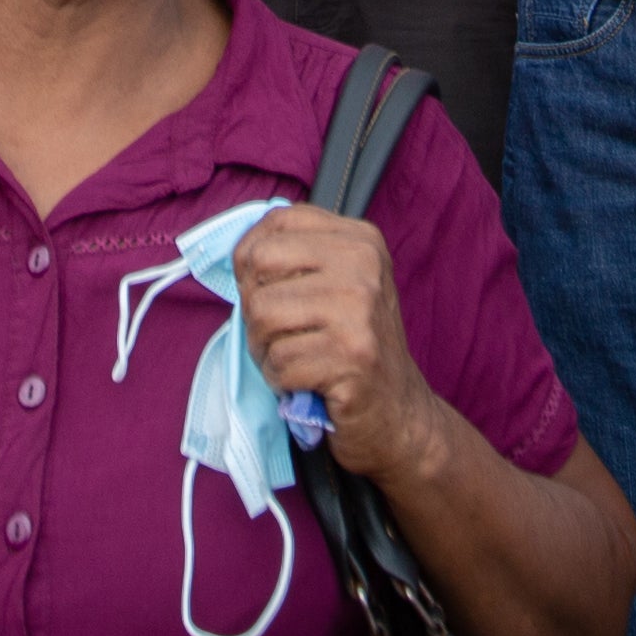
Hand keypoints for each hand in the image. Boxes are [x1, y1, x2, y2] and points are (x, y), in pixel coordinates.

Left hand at [232, 204, 454, 496]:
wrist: (397, 412)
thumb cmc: (353, 347)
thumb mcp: (337, 285)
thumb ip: (295, 259)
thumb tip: (238, 252)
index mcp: (360, 241)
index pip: (277, 223)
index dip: (251, 257)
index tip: (264, 287)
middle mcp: (363, 267)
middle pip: (259, 268)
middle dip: (253, 307)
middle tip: (277, 333)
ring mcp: (359, 311)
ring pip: (261, 315)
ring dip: (263, 349)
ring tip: (290, 359)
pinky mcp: (352, 357)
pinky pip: (278, 362)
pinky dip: (279, 379)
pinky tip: (304, 382)